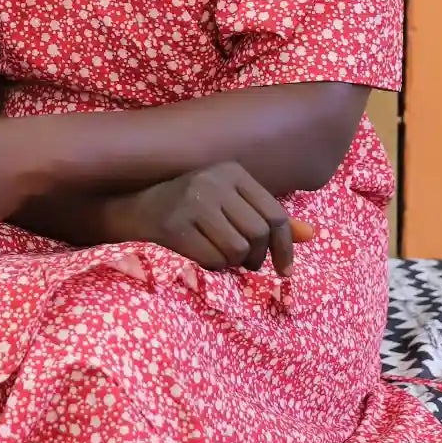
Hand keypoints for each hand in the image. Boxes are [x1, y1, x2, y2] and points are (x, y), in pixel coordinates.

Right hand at [116, 164, 315, 276]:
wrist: (131, 207)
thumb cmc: (187, 207)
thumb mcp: (229, 203)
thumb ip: (266, 217)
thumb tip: (310, 235)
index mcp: (231, 171)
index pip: (275, 215)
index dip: (285, 248)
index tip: (284, 271)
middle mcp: (214, 181)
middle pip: (259, 234)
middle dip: (256, 258)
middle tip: (244, 264)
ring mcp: (193, 202)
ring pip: (238, 250)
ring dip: (232, 263)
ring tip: (219, 256)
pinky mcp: (175, 226)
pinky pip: (213, 260)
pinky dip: (212, 267)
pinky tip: (200, 257)